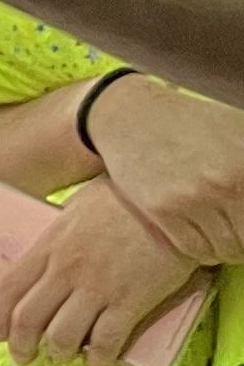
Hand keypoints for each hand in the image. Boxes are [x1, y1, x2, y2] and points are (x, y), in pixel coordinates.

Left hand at [0, 180, 203, 365]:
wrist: (167, 202)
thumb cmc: (122, 199)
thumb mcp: (74, 210)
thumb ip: (56, 237)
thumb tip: (45, 254)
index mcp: (48, 247)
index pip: (9, 289)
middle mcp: (65, 271)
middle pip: (28, 319)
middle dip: (22, 345)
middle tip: (25, 357)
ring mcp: (96, 288)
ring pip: (63, 336)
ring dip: (60, 353)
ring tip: (64, 357)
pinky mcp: (130, 302)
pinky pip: (107, 341)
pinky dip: (100, 359)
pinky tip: (100, 363)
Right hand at [88, 76, 243, 267]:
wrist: (132, 115)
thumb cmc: (193, 122)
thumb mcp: (240, 130)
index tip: (243, 221)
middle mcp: (225, 183)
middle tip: (237, 232)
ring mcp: (192, 198)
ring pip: (225, 250)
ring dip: (226, 248)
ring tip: (221, 235)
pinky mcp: (162, 210)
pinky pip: (194, 250)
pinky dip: (202, 251)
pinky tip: (200, 237)